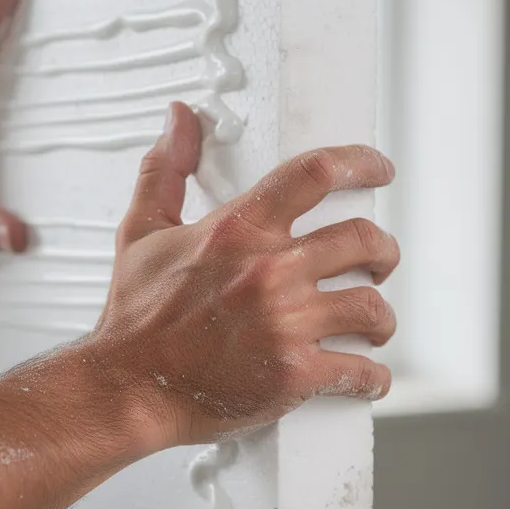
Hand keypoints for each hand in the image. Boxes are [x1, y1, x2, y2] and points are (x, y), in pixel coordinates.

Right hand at [91, 103, 400, 448]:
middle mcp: (268, 271)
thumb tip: (180, 119)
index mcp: (238, 230)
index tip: (379, 169)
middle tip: (380, 262)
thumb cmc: (133, 318)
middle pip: (363, 239)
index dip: (360, 162)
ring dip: (381, 316)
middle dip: (383, 251)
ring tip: (374, 325)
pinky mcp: (294, 374)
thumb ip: (165, 170)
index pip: (316, 173)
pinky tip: (368, 377)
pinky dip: (372, 377)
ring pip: (371, 306)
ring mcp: (286, 323)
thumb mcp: (141, 231)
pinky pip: (360, 371)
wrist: (126, 388)